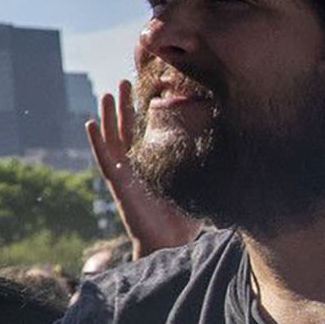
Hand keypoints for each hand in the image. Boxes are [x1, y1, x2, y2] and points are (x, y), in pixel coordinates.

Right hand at [87, 78, 196, 257]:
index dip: (146, 112)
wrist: (170, 241)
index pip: (147, 132)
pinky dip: (96, 141)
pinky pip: (103, 157)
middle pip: (128, 128)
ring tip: (105, 94)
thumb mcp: (198, 186)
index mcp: (153, 163)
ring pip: (113, 138)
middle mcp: (136, 165)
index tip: (150, 90)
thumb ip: (208, 171)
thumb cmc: (184, 219)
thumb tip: (234, 151)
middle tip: (125, 82)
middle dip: (126, 105)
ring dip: (108, 116)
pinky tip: (90, 123)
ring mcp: (124, 172)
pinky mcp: (117, 182)